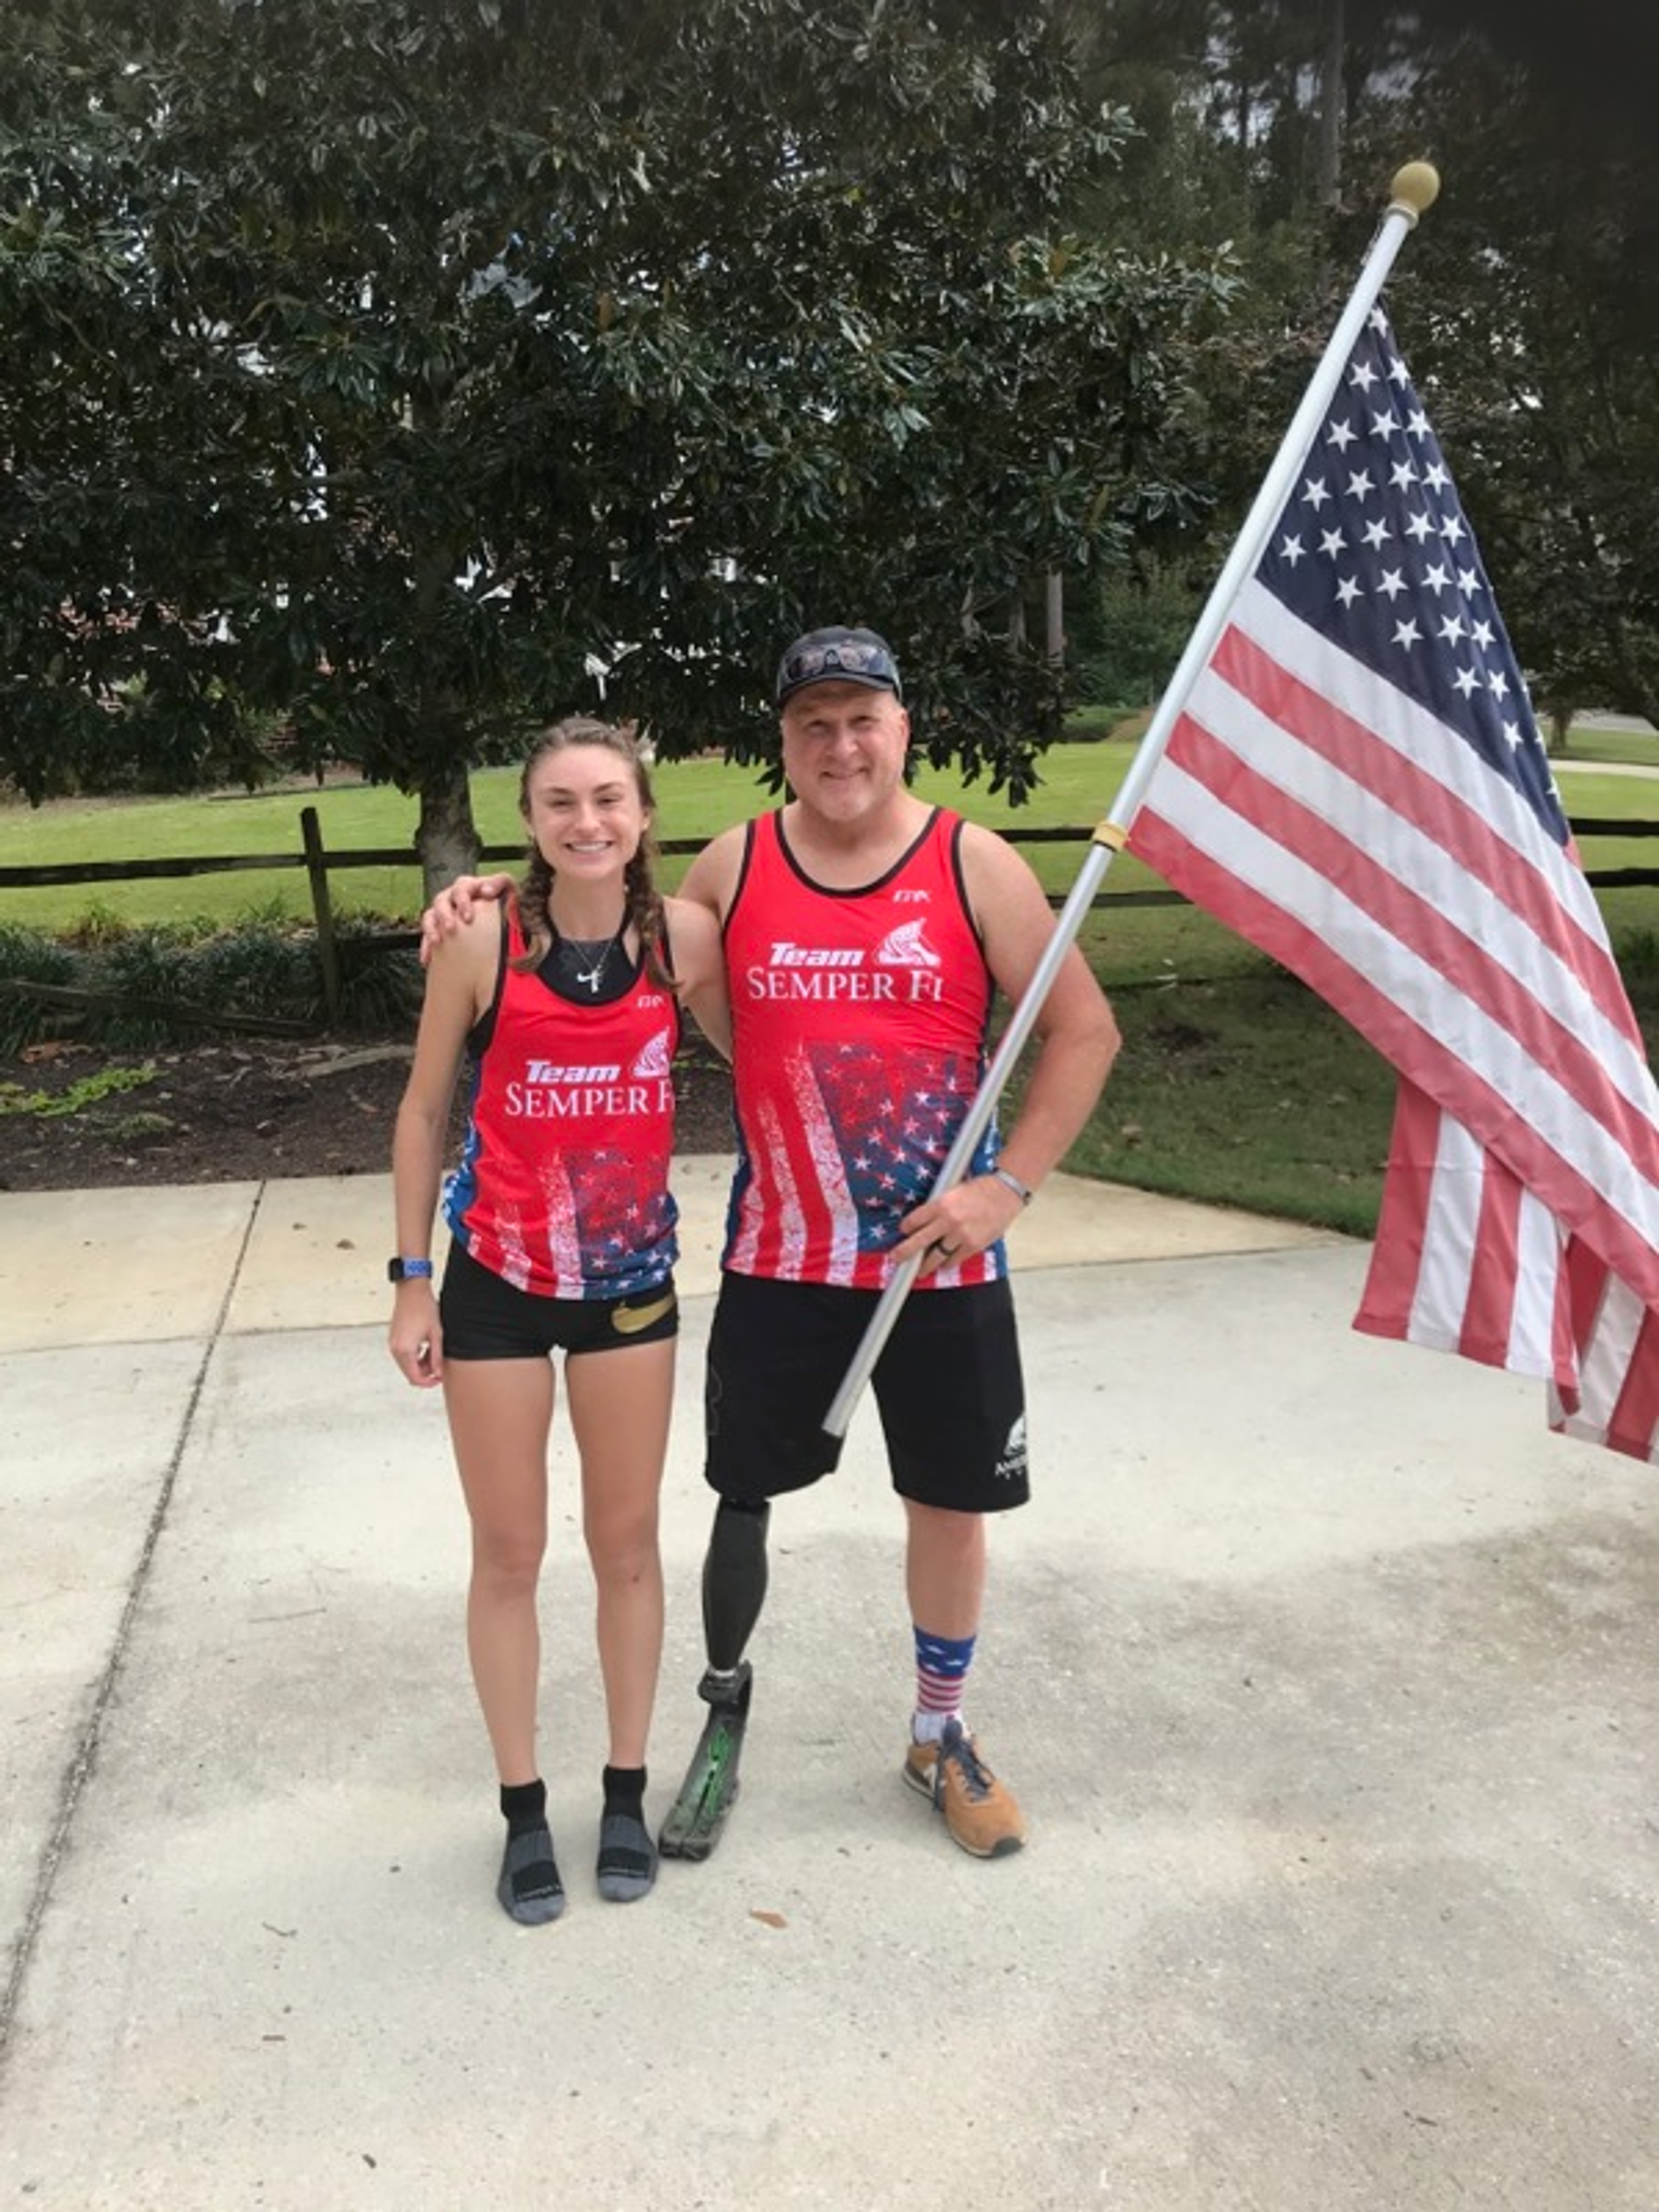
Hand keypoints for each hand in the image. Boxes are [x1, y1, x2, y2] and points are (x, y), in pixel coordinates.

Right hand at [388, 1286, 442, 1385]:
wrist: (412, 1291)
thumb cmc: (425, 1309)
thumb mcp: (436, 1335)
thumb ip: (436, 1357)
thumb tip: (438, 1374)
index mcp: (405, 1350)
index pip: (415, 1378)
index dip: (428, 1382)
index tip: (439, 1378)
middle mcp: (395, 1349)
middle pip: (409, 1373)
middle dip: (425, 1373)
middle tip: (439, 1363)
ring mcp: (392, 1344)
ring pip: (406, 1365)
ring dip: (420, 1364)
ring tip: (433, 1351)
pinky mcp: (393, 1339)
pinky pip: (403, 1355)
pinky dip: (414, 1356)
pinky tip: (425, 1346)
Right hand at [418, 872, 514, 966]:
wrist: (502, 922)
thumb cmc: (504, 904)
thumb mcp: (508, 890)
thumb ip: (501, 883)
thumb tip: (486, 890)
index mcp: (469, 887)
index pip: (461, 888)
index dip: (463, 901)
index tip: (468, 917)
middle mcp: (453, 897)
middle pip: (441, 901)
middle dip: (445, 915)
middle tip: (451, 928)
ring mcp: (444, 912)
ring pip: (430, 916)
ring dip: (431, 928)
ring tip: (436, 941)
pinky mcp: (439, 928)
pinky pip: (427, 935)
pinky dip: (426, 946)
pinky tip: (427, 958)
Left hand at [895, 1173, 1024, 1274]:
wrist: (1005, 1193)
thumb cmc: (980, 1189)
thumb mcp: (953, 1190)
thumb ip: (939, 1206)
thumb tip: (925, 1221)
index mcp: (941, 1203)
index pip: (915, 1220)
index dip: (906, 1228)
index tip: (904, 1232)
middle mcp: (948, 1220)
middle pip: (919, 1241)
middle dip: (905, 1252)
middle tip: (896, 1258)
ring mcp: (961, 1235)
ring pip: (937, 1256)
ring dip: (927, 1265)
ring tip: (920, 1271)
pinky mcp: (973, 1245)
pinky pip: (954, 1260)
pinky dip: (947, 1263)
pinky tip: (943, 1265)